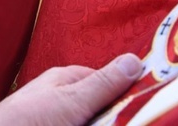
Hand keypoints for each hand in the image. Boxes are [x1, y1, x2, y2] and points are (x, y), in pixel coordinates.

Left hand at [0, 53, 141, 125]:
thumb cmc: (29, 119)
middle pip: (99, 105)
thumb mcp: (71, 100)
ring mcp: (57, 118)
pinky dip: (86, 122)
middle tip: (138, 118)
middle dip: (114, 114)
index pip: (104, 80)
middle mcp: (61, 98)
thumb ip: (102, 84)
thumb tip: (135, 59)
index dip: (125, 92)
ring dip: (102, 119)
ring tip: (128, 119)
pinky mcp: (55, 123)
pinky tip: (95, 123)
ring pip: (89, 117)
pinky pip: (78, 121)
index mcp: (64, 80)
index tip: (148, 103)